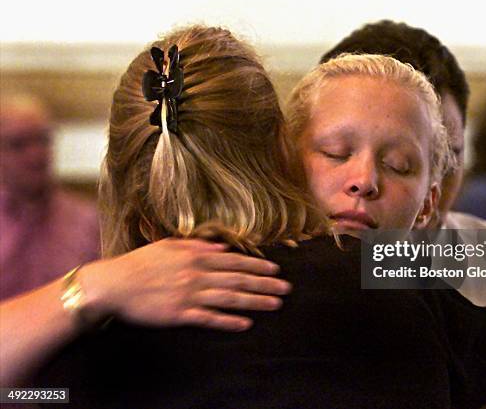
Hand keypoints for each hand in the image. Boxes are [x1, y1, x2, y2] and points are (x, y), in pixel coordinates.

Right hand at [80, 238, 290, 330]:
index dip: (258, 265)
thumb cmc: (141, 263)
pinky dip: (228, 321)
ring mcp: (190, 295)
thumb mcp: (169, 245)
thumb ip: (197, 246)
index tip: (276, 270)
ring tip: (275, 305)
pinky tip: (245, 324)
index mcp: (196, 256)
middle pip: (238, 279)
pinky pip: (209, 318)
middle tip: (286, 289)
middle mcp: (197, 275)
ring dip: (254, 301)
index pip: (234, 261)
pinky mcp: (180, 314)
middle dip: (265, 284)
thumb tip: (222, 247)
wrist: (114, 284)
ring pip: (229, 298)